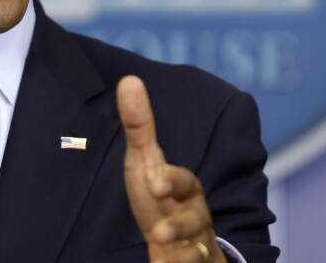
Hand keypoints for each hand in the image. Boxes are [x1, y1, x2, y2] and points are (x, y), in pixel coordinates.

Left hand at [116, 76, 226, 262]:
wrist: (178, 238)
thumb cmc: (160, 196)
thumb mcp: (145, 162)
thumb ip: (139, 126)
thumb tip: (129, 80)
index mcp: (186, 188)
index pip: (185, 181)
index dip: (172, 181)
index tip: (154, 183)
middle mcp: (195, 214)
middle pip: (196, 219)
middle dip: (180, 224)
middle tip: (158, 230)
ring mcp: (195, 243)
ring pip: (196, 248)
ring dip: (179, 249)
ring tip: (160, 246)